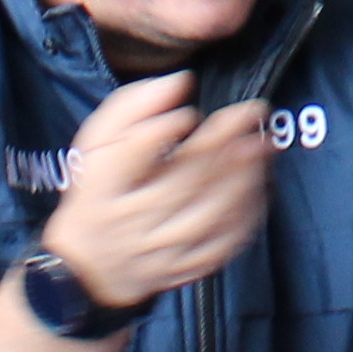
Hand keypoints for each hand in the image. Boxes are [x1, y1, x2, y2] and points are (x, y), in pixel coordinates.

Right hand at [39, 73, 274, 308]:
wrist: (89, 266)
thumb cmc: (99, 191)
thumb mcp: (99, 142)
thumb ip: (133, 107)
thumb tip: (178, 82)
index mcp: (102, 188)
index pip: (128, 158)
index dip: (159, 134)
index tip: (188, 113)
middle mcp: (130, 223)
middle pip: (179, 185)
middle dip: (221, 146)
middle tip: (251, 115)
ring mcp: (158, 251)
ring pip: (207, 218)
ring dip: (242, 180)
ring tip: (263, 146)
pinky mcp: (182, 268)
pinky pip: (222, 245)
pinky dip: (246, 216)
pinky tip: (259, 186)